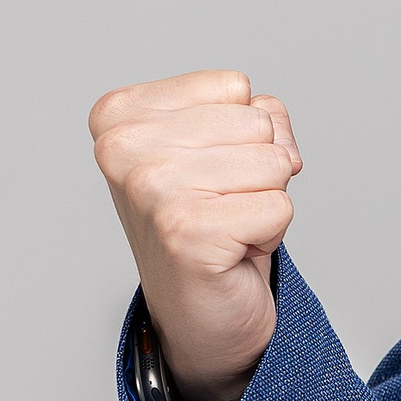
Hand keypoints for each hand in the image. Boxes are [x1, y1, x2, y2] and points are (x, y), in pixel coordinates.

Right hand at [89, 71, 302, 400]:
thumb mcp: (226, 145)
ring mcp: (150, 191)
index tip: (210, 173)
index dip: (243, 132)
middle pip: (257, 122)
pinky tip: (232, 251)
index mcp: (120, 115)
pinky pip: (279, 207)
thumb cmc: (208, 222)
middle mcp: (123, 149)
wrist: (199, 313)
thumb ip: (257, 114)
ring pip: (274, 163)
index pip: (234, 87)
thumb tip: (280, 143)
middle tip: (221, 205)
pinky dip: (270, 234)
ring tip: (227, 226)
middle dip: (258, 167)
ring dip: (264, 201)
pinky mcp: (185, 233)